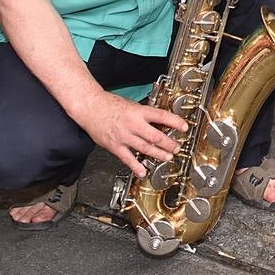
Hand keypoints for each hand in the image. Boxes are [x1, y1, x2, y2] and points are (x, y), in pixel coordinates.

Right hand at [74, 90, 188, 176]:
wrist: (90, 107)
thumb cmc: (109, 104)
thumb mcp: (132, 105)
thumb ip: (144, 114)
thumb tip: (159, 121)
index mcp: (139, 112)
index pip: (162, 116)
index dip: (175, 122)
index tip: (184, 127)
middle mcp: (133, 125)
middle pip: (156, 136)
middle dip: (169, 143)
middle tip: (177, 147)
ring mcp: (124, 137)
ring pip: (145, 148)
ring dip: (158, 154)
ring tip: (167, 157)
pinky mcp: (114, 146)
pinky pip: (127, 158)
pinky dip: (136, 166)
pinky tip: (143, 171)